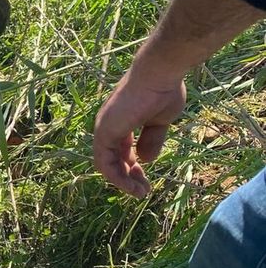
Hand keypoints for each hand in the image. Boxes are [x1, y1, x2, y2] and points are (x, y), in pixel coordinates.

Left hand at [93, 70, 185, 197]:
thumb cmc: (163, 91)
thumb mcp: (159, 122)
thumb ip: (151, 140)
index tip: (146, 177)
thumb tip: (145, 160)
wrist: (160, 74)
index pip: (120, 150)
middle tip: (143, 190)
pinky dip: (117, 177)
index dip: (131, 166)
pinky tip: (131, 186)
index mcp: (120, 121)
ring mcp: (104, 128)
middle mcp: (108, 125)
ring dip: (122, 182)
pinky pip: (105, 162)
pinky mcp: (105, 132)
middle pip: (112, 159)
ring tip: (140, 193)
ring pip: (106, 164)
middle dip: (128, 177)